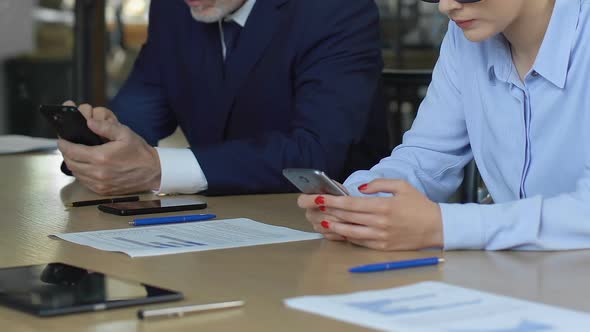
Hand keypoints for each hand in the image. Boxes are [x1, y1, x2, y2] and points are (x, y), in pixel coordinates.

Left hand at [58, 103, 160, 194]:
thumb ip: (105, 126)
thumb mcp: (125, 134)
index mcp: (101, 157)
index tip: (62, 139)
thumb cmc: (140, 153)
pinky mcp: (102, 190)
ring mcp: (99, 183)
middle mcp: (98, 172)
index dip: (63, 143)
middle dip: (66, 153)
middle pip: (70, 162)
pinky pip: (84, 181)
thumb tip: (89, 122)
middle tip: (67, 145)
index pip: (72, 150)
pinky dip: (81, 173)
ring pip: (75, 173)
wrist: (153, 172)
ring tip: (76, 154)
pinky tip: (85, 166)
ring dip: (72, 163)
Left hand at [297, 179, 443, 249]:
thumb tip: (360, 188)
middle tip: (306, 205)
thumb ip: (380, 184)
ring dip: (330, 225)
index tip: (316, 197)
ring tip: (315, 219)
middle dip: (323, 210)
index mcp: (383, 206)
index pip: (350, 204)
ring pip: (348, 231)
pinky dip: (343, 235)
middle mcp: (379, 223)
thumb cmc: (419, 205)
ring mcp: (379, 237)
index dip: (331, 201)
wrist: (437, 228)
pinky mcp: (381, 247)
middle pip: (345, 217)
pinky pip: (357, 241)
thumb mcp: (402, 186)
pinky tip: (333, 229)